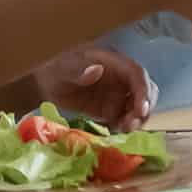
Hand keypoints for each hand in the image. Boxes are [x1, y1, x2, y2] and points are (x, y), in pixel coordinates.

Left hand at [31, 46, 155, 130]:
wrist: (45, 86)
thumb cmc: (53, 70)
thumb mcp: (62, 69)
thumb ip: (78, 70)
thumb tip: (97, 70)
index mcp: (112, 61)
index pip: (136, 73)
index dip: (143, 90)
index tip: (141, 110)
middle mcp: (120, 76)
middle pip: (146, 89)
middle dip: (145, 107)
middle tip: (132, 124)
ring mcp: (118, 93)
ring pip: (140, 105)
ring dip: (137, 119)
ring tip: (123, 128)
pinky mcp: (112, 109)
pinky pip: (127, 118)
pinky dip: (127, 125)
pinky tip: (117, 130)